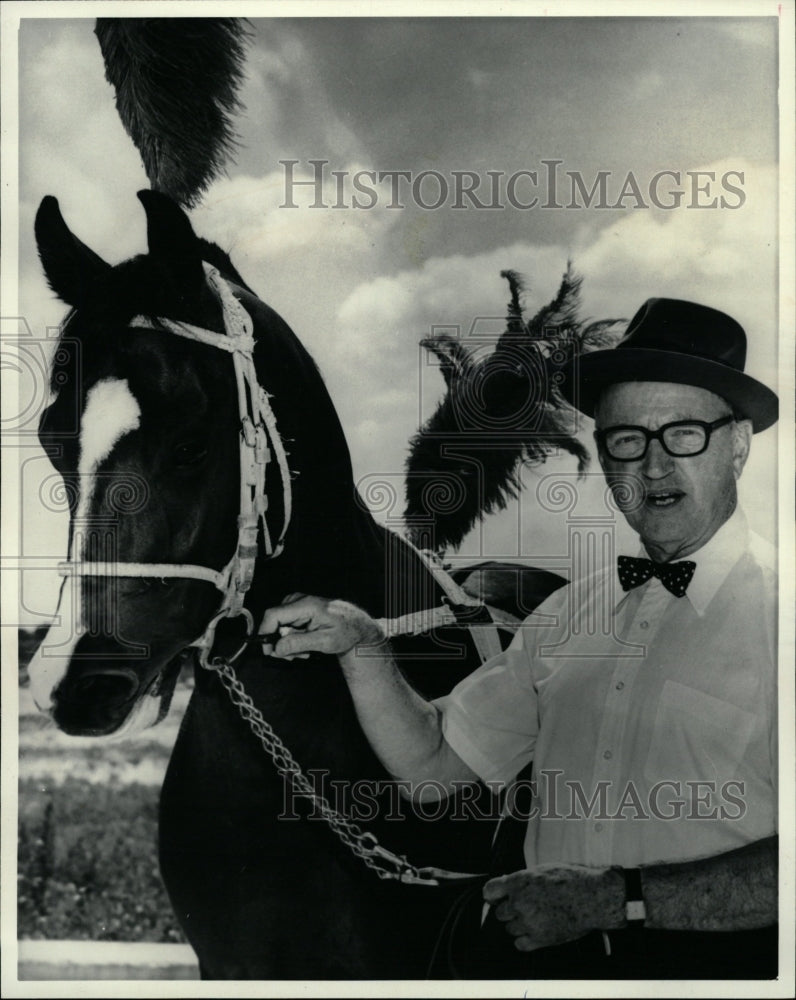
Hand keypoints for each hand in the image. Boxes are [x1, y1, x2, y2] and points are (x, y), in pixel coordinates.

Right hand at [259, 594, 385, 659]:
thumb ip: (299, 643)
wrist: (357, 625)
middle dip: (281, 643)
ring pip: (279, 625)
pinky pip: (286, 624)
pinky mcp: (298, 608)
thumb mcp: (325, 642)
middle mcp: (300, 600)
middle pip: (274, 622)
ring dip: (288, 643)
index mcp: (307, 605)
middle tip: (295, 656)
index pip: (273, 615)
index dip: (266, 634)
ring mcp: (298, 603)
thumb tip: (277, 648)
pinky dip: (292, 638)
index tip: (269, 651)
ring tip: (305, 652)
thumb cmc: (347, 631)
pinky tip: (304, 644)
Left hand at [483, 864, 624, 951]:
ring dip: (518, 924)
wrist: (593, 897)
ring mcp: (530, 922)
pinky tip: (534, 931)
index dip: (492, 895)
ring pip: (510, 928)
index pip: (490, 891)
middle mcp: (520, 902)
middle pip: (499, 913)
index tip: (496, 897)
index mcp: (519, 882)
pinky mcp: (541, 939)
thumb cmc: (571, 879)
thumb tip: (507, 886)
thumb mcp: (542, 870)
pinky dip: (524, 939)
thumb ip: (521, 879)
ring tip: (534, 917)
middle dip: (509, 909)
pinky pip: (520, 944)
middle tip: (524, 906)